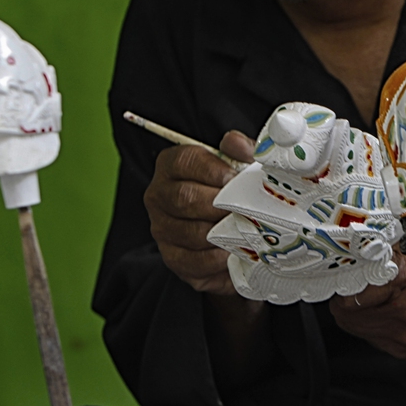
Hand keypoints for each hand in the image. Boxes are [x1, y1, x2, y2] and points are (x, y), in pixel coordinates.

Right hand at [144, 131, 254, 293]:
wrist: (230, 233)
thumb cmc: (233, 192)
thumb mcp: (239, 165)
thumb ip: (239, 150)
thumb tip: (237, 144)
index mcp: (171, 166)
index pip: (184, 161)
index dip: (212, 169)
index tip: (235, 177)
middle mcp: (159, 195)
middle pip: (184, 198)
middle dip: (219, 204)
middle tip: (245, 207)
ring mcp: (162, 228)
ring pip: (191, 231)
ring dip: (222, 232)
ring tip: (245, 230)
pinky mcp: (172, 258)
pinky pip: (194, 260)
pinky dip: (218, 258)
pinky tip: (233, 251)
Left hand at [329, 251, 405, 358]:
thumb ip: (376, 248)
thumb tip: (345, 252)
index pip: (351, 294)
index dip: (343, 281)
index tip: (342, 273)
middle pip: (348, 316)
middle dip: (346, 299)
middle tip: (352, 283)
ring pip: (357, 328)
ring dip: (357, 313)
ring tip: (370, 295)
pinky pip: (372, 337)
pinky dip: (371, 323)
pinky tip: (383, 309)